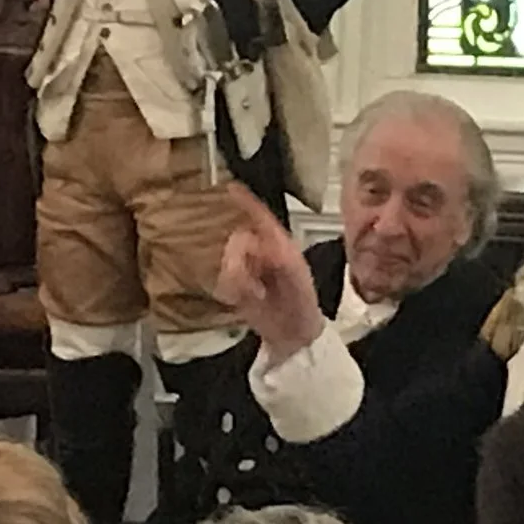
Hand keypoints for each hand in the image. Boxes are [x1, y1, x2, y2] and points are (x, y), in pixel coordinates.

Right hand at [215, 185, 324, 355]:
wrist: (294, 335)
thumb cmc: (302, 304)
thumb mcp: (298, 278)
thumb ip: (281, 260)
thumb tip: (262, 246)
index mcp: (279, 244)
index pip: (260, 216)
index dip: (245, 201)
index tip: (230, 188)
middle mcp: (261, 252)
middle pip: (237, 239)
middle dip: (239, 258)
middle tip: (255, 281)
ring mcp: (246, 268)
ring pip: (227, 260)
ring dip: (237, 278)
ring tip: (255, 293)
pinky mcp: (234, 286)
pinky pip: (221, 279)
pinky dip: (231, 289)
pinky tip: (245, 298)